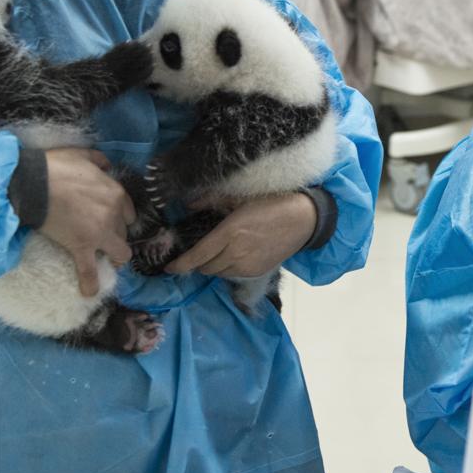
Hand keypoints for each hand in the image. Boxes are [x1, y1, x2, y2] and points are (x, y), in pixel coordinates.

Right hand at [39, 147, 135, 296]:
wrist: (34, 183)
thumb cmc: (56, 167)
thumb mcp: (83, 155)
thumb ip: (99, 160)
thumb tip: (106, 165)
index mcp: (116, 193)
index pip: (128, 213)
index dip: (120, 220)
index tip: (111, 222)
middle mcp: (113, 214)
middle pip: (124, 233)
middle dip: (115, 238)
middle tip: (102, 241)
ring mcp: (99, 233)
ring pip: (119, 253)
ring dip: (114, 259)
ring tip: (106, 263)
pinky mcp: (81, 247)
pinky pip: (89, 270)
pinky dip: (90, 283)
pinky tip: (90, 292)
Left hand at [165, 192, 316, 277]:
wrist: (303, 219)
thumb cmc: (271, 203)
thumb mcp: (239, 197)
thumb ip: (211, 200)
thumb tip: (189, 204)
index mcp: (229, 232)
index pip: (197, 255)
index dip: (180, 265)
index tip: (169, 268)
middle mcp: (236, 252)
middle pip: (206, 267)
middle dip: (198, 262)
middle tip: (198, 252)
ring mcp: (247, 265)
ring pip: (218, 273)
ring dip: (213, 265)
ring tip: (217, 252)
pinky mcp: (257, 272)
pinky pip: (233, 275)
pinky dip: (227, 268)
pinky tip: (233, 255)